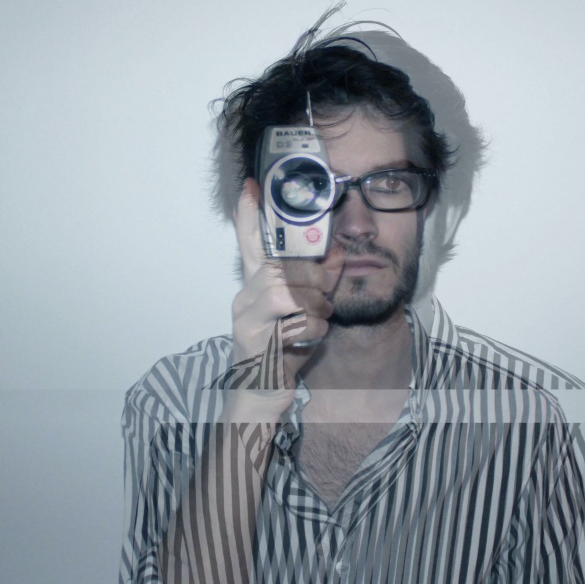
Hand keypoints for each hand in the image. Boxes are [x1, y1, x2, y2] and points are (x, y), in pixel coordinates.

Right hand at [224, 178, 343, 420]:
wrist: (260, 397)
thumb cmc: (282, 351)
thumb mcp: (301, 314)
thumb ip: (315, 285)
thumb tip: (339, 255)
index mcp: (254, 287)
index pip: (250, 244)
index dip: (249, 215)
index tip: (251, 186)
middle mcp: (244, 298)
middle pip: (281, 267)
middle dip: (313, 278)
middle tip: (326, 293)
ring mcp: (246, 319)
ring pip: (288, 291)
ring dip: (314, 305)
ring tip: (316, 320)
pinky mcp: (254, 341)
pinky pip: (296, 321)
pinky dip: (313, 329)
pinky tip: (308, 341)